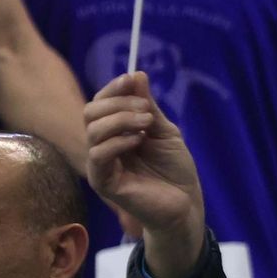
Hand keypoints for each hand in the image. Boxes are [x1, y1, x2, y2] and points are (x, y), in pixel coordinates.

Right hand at [84, 72, 204, 277]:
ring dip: (121, 119)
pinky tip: (138, 141)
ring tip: (147, 124)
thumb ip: (147, 107)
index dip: (114, 88)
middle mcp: (103, 146)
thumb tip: (136, 74)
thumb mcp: (163, 131)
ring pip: (93, 130)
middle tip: (146, 110)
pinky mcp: (103, 183)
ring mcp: (101, 165)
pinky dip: (118, 141)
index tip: (133, 79)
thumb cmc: (175, 170)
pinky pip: (98, 154)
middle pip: (91, 112)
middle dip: (118, 102)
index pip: (101, 103)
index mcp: (115, 132)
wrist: (185, 203)